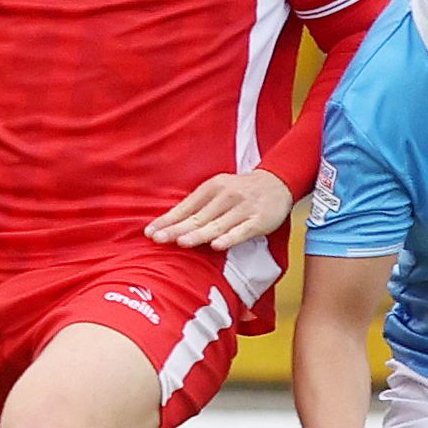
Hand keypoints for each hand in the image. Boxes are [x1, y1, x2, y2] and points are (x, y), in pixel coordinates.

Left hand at [145, 168, 292, 250]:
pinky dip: (229, 238)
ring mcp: (243, 208)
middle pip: (198, 217)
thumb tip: (170, 223)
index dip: (167, 220)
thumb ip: (198, 206)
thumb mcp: (218, 190)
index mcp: (212, 188)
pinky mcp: (259, 220)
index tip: (150, 232)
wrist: (277, 182)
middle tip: (158, 239)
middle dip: (176, 229)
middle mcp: (226, 196)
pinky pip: (242, 231)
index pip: (186, 207)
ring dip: (199, 234)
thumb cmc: (241, 191)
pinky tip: (217, 245)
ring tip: (181, 242)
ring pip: (217, 225)